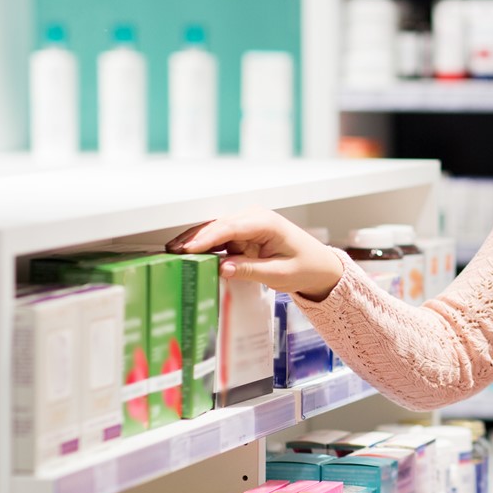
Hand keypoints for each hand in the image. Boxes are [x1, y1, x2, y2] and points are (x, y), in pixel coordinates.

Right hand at [165, 207, 343, 300]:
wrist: (319, 266)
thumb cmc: (305, 267)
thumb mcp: (280, 274)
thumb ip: (250, 270)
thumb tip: (222, 267)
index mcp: (266, 223)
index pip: (230, 227)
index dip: (206, 238)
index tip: (189, 249)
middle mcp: (255, 218)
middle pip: (218, 225)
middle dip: (194, 238)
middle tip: (172, 252)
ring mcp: (248, 224)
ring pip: (216, 229)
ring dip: (196, 240)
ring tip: (173, 252)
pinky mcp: (244, 233)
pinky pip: (221, 237)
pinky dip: (205, 244)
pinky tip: (189, 253)